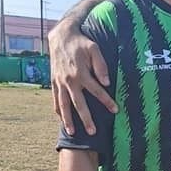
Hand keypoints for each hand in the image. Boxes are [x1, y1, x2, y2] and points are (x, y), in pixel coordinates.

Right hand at [49, 21, 115, 135]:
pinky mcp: (54, 82)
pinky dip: (58, 110)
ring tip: (72, 133)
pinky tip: (62, 120)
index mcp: (81, 72)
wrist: (61, 37)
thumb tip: (107, 82)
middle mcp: (69, 80)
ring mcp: (60, 82)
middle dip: (86, 118)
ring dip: (68, 120)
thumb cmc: (81, 43)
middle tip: (93, 132)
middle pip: (79, 103)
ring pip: (64, 105)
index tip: (115, 110)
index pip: (96, 90)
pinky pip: (55, 99)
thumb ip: (101, 65)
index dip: (107, 101)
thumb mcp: (94, 49)